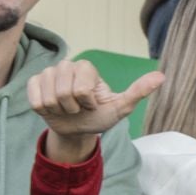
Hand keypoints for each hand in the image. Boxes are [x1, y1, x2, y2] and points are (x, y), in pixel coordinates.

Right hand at [29, 60, 163, 163]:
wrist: (77, 129)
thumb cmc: (100, 116)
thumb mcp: (120, 108)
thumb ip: (138, 91)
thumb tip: (161, 76)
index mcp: (86, 67)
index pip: (81, 89)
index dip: (87, 103)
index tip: (92, 105)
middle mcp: (66, 65)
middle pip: (63, 93)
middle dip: (72, 108)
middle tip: (78, 109)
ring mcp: (48, 73)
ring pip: (48, 98)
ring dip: (58, 111)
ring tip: (66, 109)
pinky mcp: (33, 83)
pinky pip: (35, 100)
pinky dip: (44, 110)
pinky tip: (52, 108)